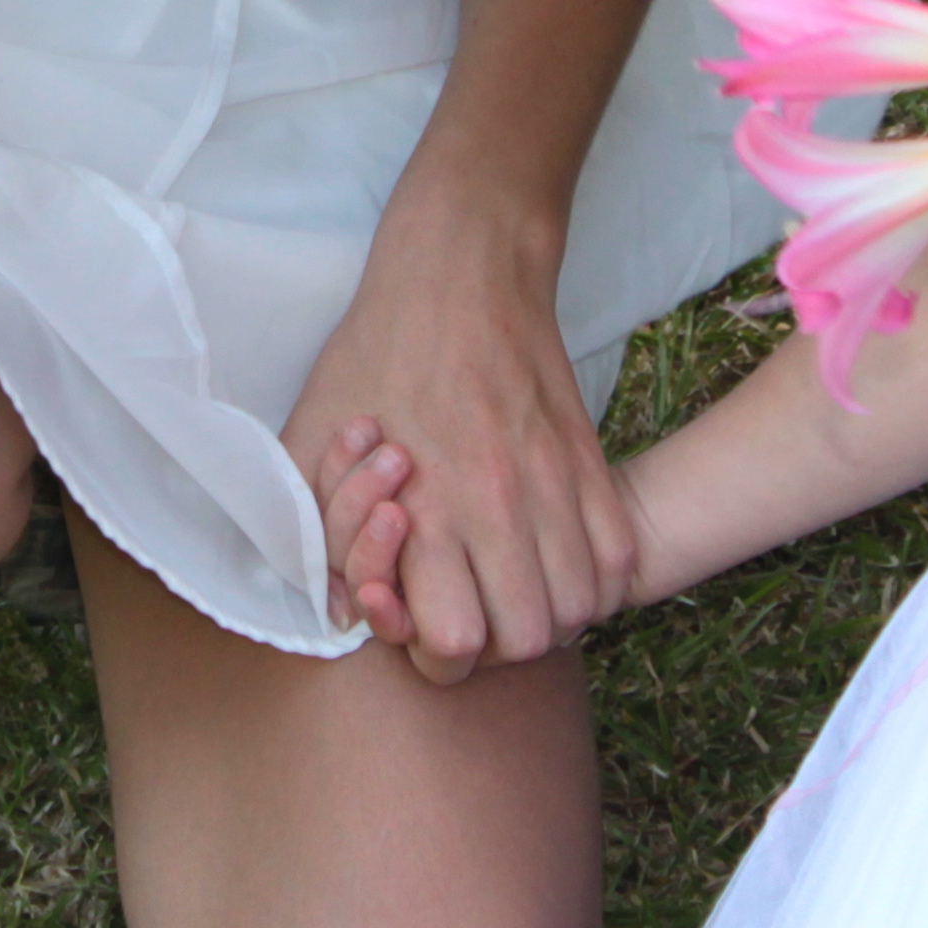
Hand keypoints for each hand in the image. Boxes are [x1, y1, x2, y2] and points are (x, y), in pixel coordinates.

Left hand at [281, 232, 634, 686]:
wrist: (458, 272)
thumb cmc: (373, 355)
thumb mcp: (308, 436)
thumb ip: (310, 532)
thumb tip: (339, 611)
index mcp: (424, 503)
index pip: (457, 642)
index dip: (437, 656)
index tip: (423, 627)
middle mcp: (496, 502)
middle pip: (527, 638)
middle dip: (497, 648)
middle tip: (471, 616)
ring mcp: (553, 482)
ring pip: (579, 607)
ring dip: (548, 618)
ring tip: (512, 594)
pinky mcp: (589, 460)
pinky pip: (619, 560)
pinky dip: (594, 582)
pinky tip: (556, 566)